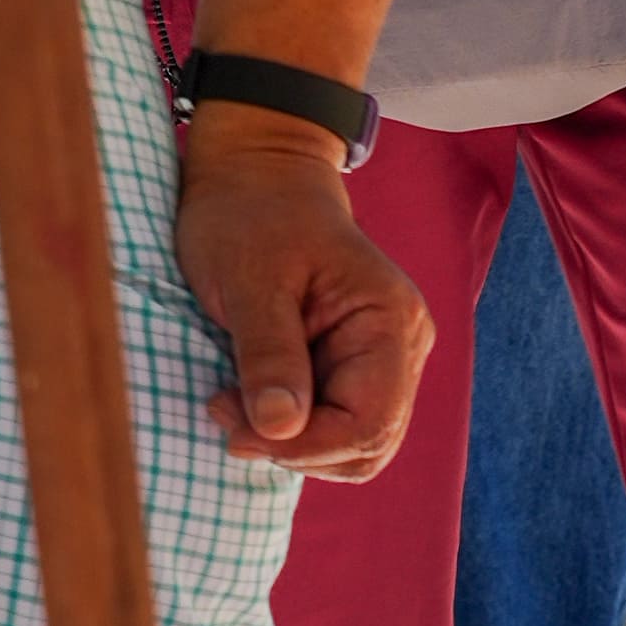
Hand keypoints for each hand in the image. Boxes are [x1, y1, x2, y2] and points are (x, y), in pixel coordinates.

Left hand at [169, 118, 428, 476]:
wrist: (254, 177)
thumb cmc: (250, 216)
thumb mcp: (249, 282)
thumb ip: (268, 355)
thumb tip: (280, 430)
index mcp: (389, 321)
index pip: (367, 424)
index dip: (304, 445)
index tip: (233, 426)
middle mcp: (401, 347)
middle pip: (368, 445)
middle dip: (296, 448)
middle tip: (225, 413)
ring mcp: (383, 360)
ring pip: (353, 447)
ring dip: (292, 444)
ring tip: (233, 404)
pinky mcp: (355, 368)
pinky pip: (335, 426)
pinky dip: (292, 429)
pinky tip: (250, 397)